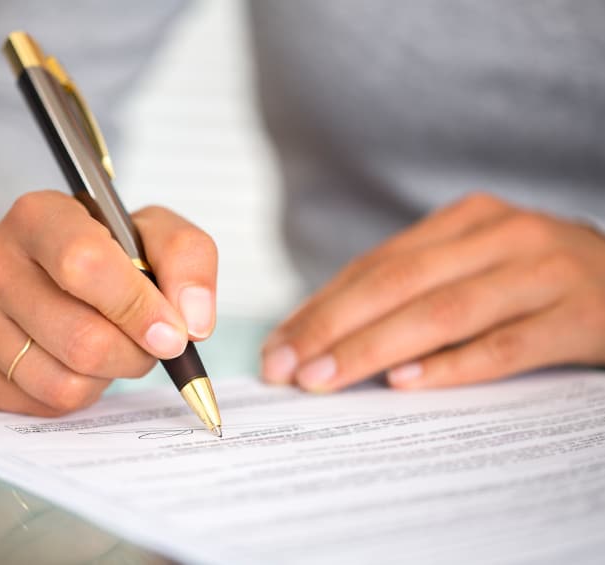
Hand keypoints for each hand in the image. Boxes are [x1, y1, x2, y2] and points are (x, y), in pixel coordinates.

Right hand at [0, 191, 216, 414]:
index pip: (85, 266)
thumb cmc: (101, 250)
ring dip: (104, 379)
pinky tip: (68, 362)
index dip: (137, 309)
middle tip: (145, 344)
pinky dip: (70, 395)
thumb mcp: (152, 234)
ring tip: (104, 348)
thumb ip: (188, 261)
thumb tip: (193, 323)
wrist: (36, 265)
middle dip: (133, 355)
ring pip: (61, 383)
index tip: (172, 336)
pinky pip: (34, 405)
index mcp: (37, 215)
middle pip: (81, 339)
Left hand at [261, 193, 604, 391]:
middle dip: (332, 327)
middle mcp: (501, 237)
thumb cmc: (538, 282)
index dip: (320, 305)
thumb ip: (415, 290)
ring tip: (325, 378)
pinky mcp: (580, 316)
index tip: (277, 345)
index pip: (375, 266)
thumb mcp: (477, 266)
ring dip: (374, 348)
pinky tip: (405, 384)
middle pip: (398, 284)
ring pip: (443, 312)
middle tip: (285, 367)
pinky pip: (505, 346)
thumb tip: (327, 336)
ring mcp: (543, 273)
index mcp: (466, 220)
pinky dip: (452, 366)